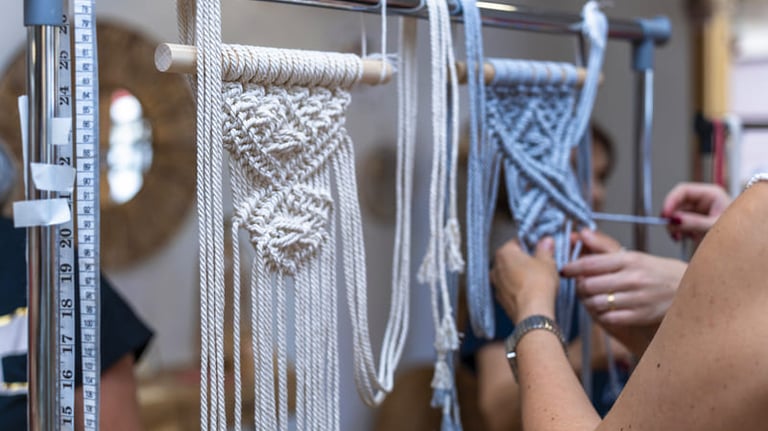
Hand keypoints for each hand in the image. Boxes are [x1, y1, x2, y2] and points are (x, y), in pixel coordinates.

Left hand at [490, 238, 557, 323]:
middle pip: (512, 259)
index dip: (531, 244)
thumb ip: (545, 249)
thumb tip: (546, 240)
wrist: (532, 313)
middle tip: (541, 265)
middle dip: (525, 261)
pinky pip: (510, 289)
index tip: (541, 249)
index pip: (517, 242)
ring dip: (521, 276)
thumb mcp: (547, 261)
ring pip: (510, 275)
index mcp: (504, 253)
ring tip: (537, 280)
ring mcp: (496, 285)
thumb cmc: (539, 283)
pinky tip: (531, 292)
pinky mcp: (500, 300)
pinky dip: (519, 289)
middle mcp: (495, 268)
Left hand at [564, 230, 685, 326]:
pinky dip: (602, 314)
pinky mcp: (641, 316)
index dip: (571, 267)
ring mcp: (638, 299)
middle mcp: (633, 278)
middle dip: (580, 286)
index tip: (564, 270)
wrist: (690, 290)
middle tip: (580, 285)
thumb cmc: (656, 271)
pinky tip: (605, 309)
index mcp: (629, 259)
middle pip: (589, 285)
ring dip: (588, 302)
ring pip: (596, 303)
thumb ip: (603, 246)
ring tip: (591, 297)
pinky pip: (609, 318)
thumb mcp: (633, 255)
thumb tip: (580, 233)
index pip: (590, 263)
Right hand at [661, 182, 730, 241]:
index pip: (683, 191)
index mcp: (711, 194)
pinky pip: (679, 223)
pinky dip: (676, 231)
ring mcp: (698, 211)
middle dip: (671, 216)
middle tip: (670, 229)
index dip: (670, 201)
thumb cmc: (736, 233)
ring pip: (676, 214)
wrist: (742, 247)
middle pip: (677, 203)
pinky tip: (680, 238)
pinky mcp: (694, 221)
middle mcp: (703, 200)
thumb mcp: (713, 227)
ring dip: (673, 226)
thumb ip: (693, 222)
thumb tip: (673, 219)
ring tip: (677, 237)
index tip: (664, 214)